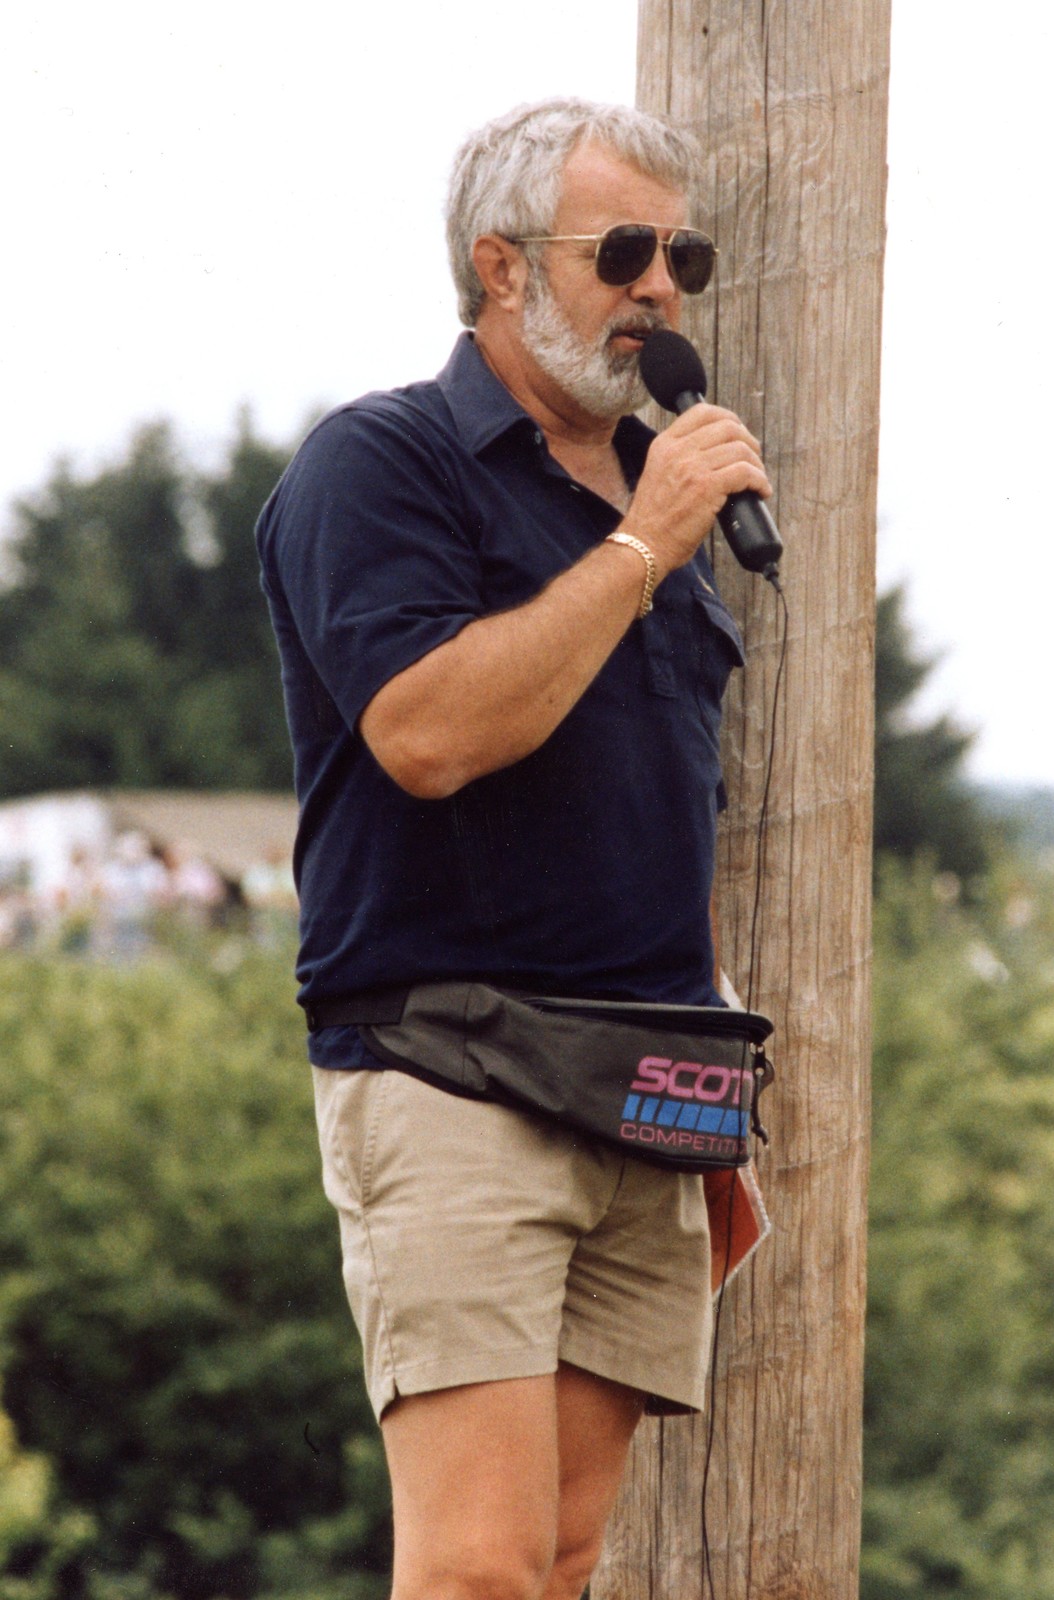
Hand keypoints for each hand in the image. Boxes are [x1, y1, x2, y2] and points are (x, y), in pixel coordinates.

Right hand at [620, 403, 772, 577]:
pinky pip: (745, 472)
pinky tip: (761, 491)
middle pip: (727, 427)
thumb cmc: (654, 520)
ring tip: (758, 480)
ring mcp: (692, 467)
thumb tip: (716, 453)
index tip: (739, 433)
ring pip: (740, 449)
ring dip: (757, 464)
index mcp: (664, 444)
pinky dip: (760, 481)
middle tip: (754, 459)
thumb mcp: (659, 474)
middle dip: (748, 441)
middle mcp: (678, 450)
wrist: (644, 544)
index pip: (702, 412)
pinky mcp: (707, 487)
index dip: (729, 418)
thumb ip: (680, 458)